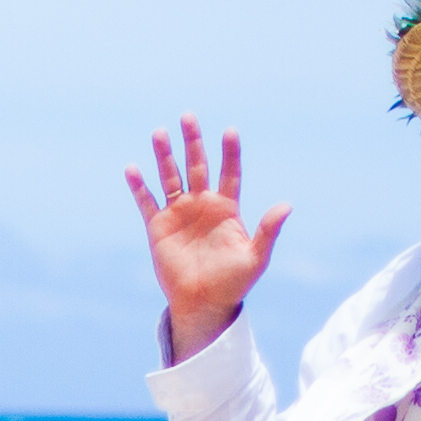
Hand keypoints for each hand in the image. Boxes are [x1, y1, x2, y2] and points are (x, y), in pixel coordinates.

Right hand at [126, 118, 285, 357]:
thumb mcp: (256, 258)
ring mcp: (179, 214)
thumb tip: (287, 206)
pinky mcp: (158, 227)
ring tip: (159, 133)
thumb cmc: (233, 283)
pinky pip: (147, 202)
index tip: (230, 132)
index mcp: (226, 208)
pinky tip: (133, 169)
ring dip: (164, 156)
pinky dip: (139, 186)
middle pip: (196, 165)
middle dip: (193, 142)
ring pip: (170, 177)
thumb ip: (268, 231)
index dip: (229, 153)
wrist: (203, 304)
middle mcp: (202, 205)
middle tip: (188, 117)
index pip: (229, 173)